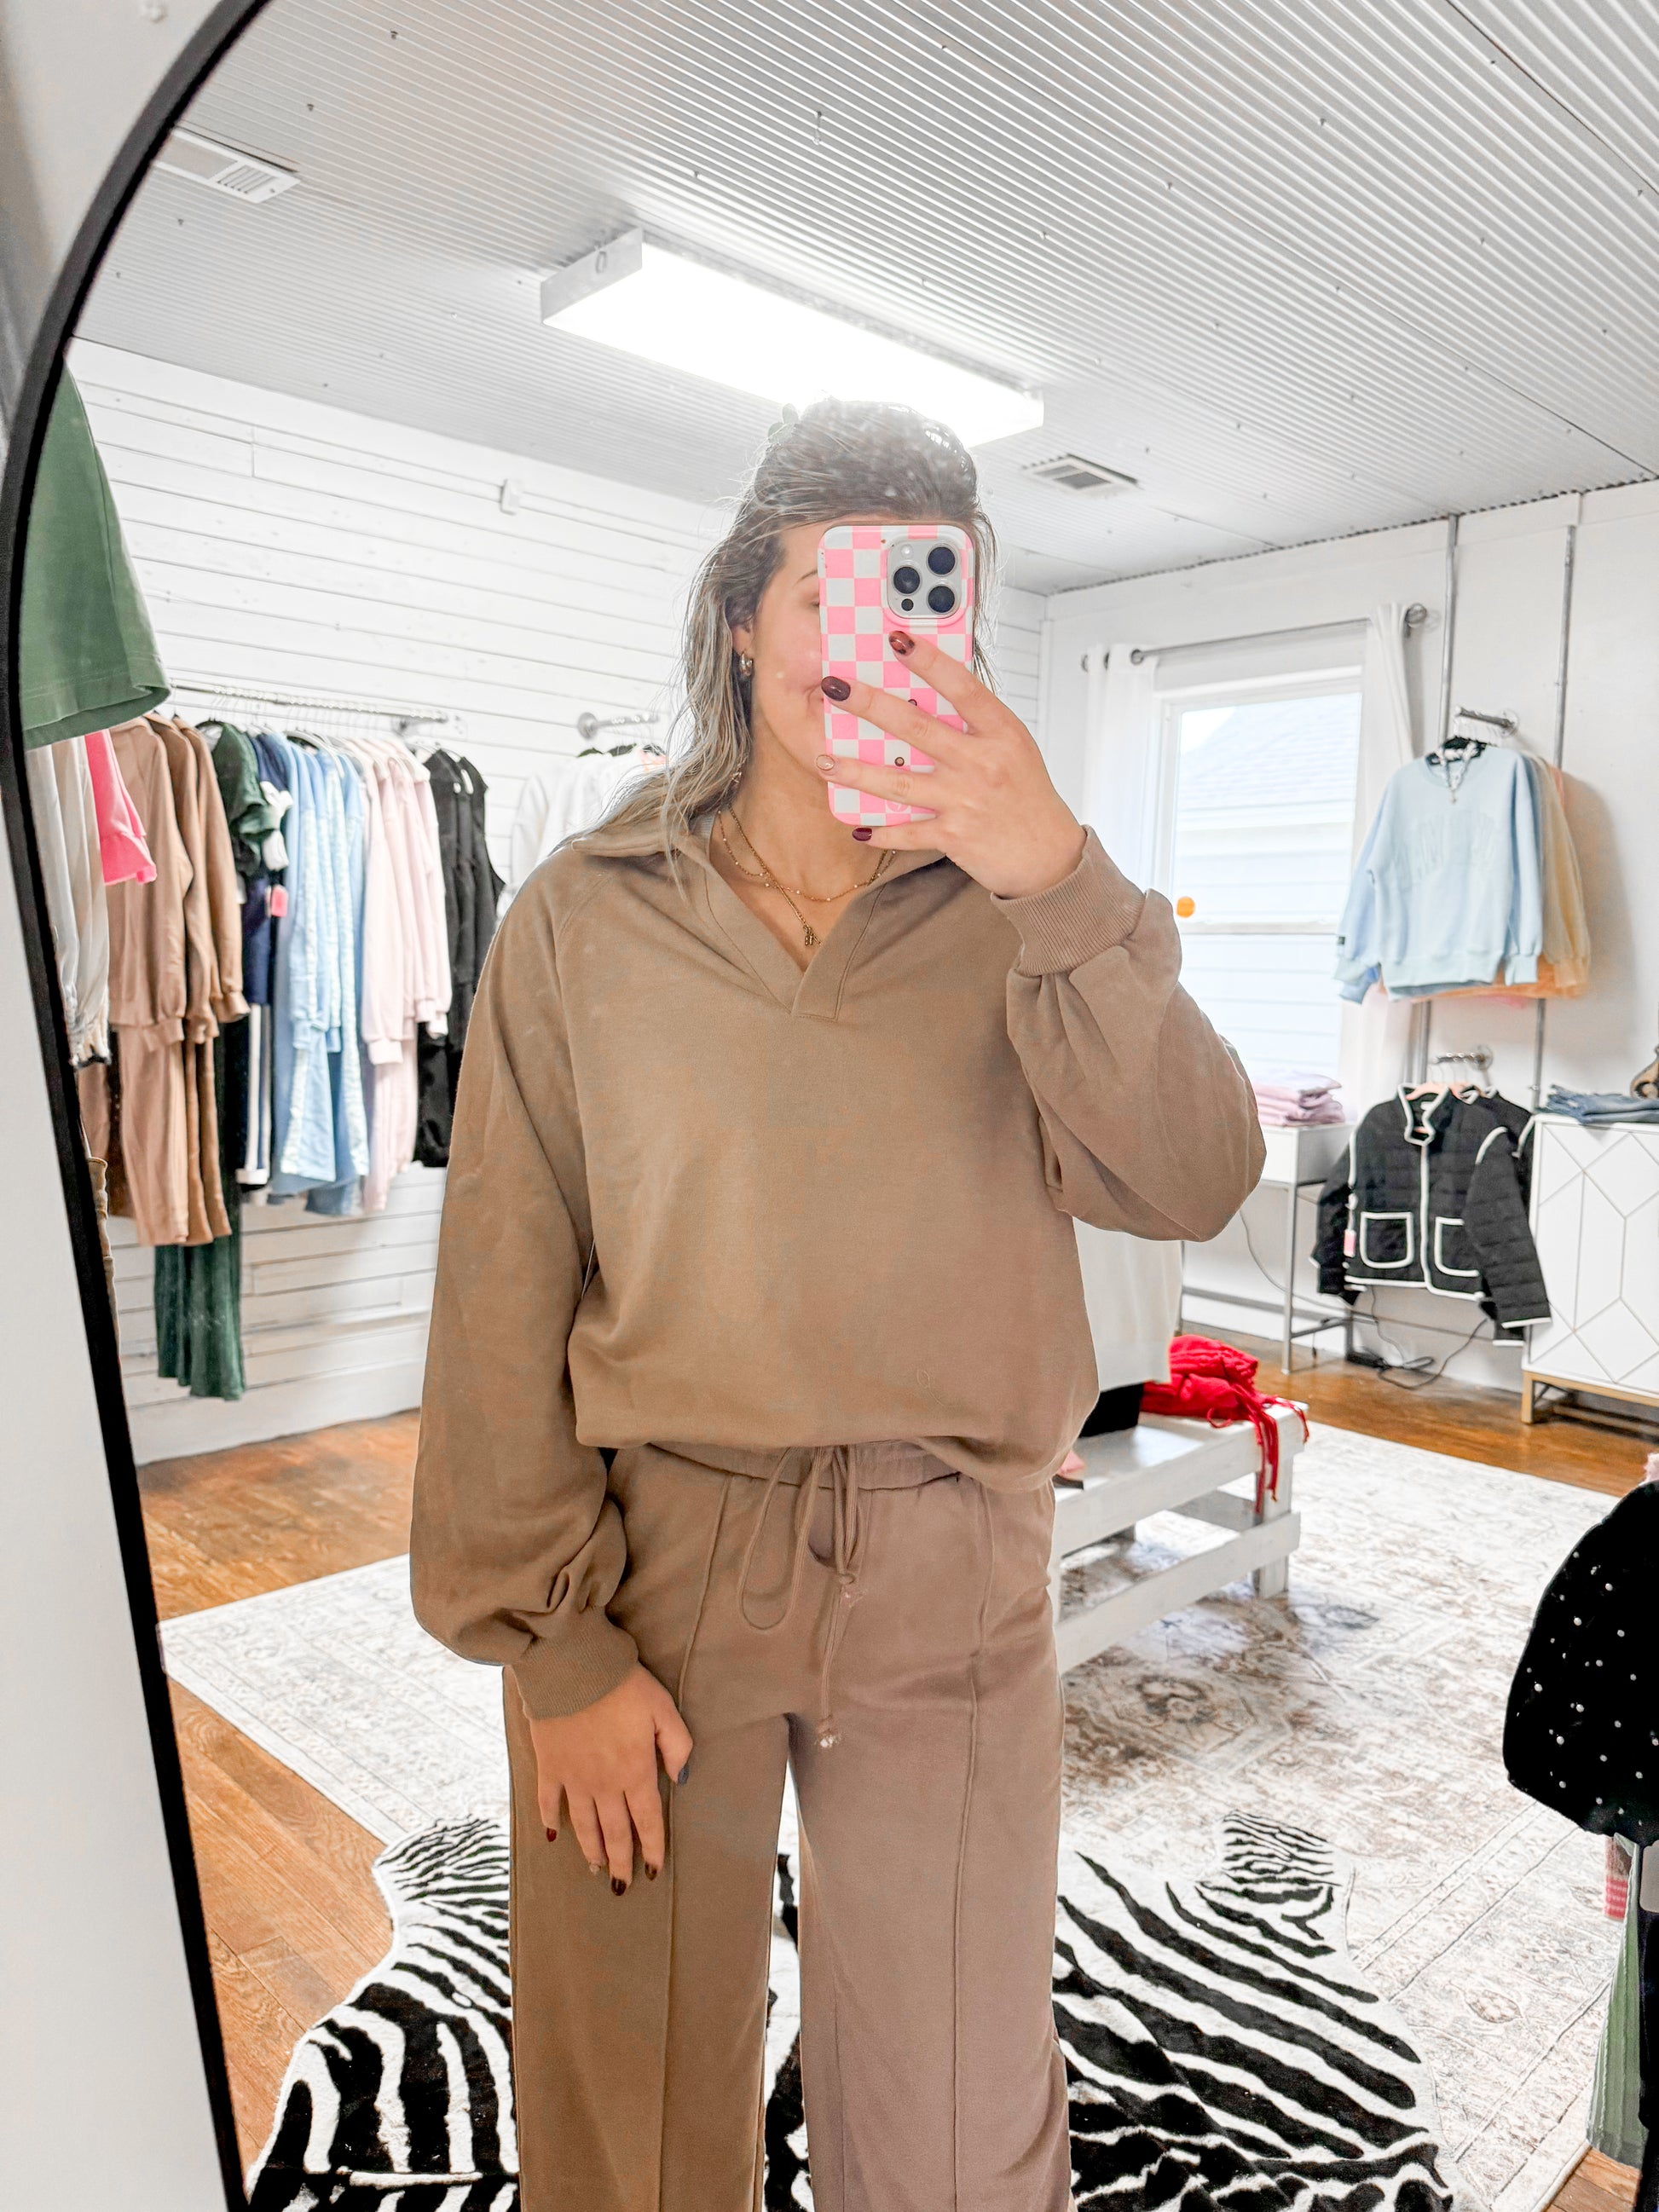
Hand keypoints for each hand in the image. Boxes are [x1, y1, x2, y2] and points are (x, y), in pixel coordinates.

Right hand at [528, 1663, 693, 1890]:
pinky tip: (553, 1835)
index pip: (647, 1820)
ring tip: (596, 1868)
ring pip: (584, 1824)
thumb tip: (681, 1779)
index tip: (652, 1870)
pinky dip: (550, 1820)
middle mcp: (605, 1784)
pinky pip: (548, 1800)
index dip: (651, 1848)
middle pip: (614, 1831)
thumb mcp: (663, 1709)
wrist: (574, 1670)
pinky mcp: (549, 1765)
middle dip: (621, 1861)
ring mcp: (574, 1778)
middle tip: (622, 1885)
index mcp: (635, 1772)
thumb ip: (677, 1745)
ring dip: (590, 1850)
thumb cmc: (624, 1685)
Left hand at [816, 631, 1085, 898]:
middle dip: (870, 705)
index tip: (897, 640)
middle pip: (917, 727)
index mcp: (1001, 733)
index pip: (962, 687)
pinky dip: (882, 831)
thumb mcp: (1013, 747)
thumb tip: (926, 696)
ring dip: (856, 771)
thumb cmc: (1028, 796)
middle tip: (834, 687)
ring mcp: (965, 800)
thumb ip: (976, 724)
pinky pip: (908, 831)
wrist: (1047, 856)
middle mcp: (982, 763)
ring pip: (899, 782)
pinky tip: (858, 826)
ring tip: (824, 760)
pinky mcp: (954, 835)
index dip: (929, 661)